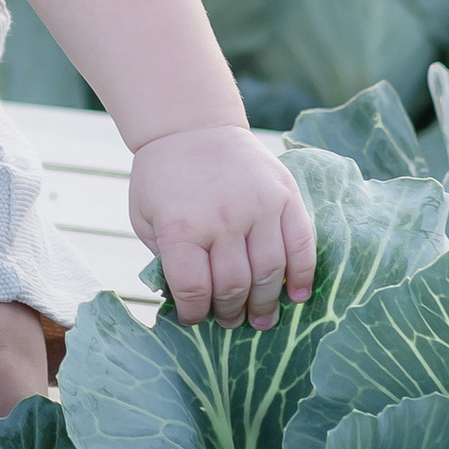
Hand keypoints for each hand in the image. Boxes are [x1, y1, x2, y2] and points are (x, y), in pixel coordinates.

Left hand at [128, 128, 316, 328]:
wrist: (191, 125)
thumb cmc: (162, 177)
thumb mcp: (144, 216)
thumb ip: (164, 257)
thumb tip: (185, 300)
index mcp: (181, 226)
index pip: (194, 289)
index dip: (195, 313)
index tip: (195, 318)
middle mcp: (222, 218)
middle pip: (234, 286)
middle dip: (231, 313)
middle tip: (232, 323)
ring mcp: (257, 206)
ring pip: (270, 272)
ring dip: (266, 303)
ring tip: (261, 320)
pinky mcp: (284, 195)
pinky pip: (301, 244)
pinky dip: (303, 274)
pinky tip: (297, 295)